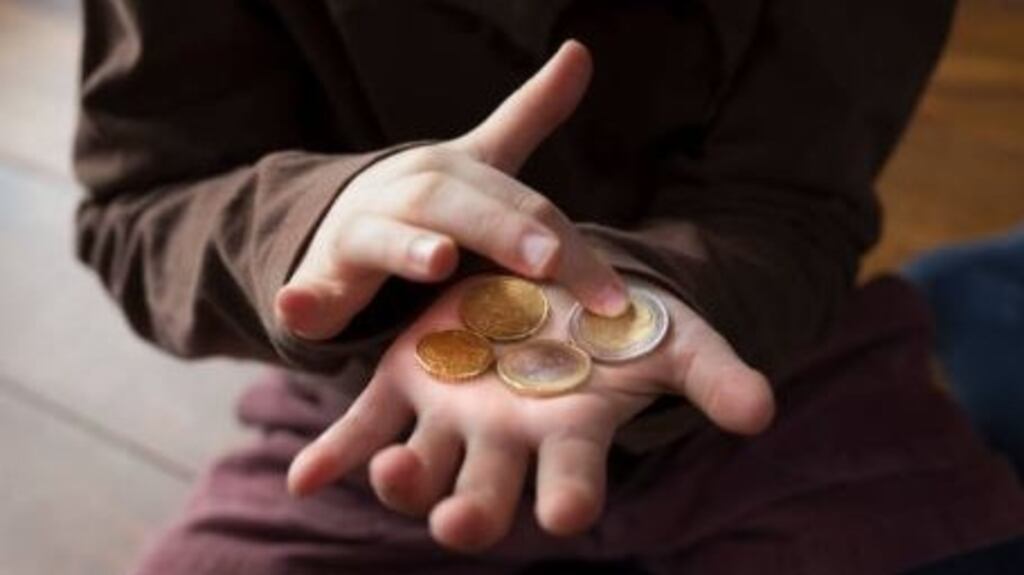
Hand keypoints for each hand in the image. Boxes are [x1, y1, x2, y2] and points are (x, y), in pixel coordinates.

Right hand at [275, 41, 628, 340]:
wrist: (343, 225)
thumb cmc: (430, 205)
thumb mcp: (481, 163)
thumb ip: (530, 113)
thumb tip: (582, 50)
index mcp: (450, 173)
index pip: (521, 204)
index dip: (571, 245)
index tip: (614, 296)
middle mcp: (404, 194)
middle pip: (454, 204)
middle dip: (501, 228)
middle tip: (548, 259)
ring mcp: (358, 233)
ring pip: (380, 234)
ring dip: (406, 246)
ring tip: (439, 259)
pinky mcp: (321, 278)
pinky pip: (305, 289)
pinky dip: (298, 298)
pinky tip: (292, 306)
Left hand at [286, 277, 774, 551]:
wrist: (557, 293)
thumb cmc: (618, 332)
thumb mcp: (669, 341)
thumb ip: (712, 375)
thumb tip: (763, 412)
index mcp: (565, 436)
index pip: (570, 484)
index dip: (569, 498)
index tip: (566, 513)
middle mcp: (502, 443)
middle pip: (483, 496)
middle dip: (473, 514)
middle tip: (463, 522)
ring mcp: (448, 417)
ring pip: (417, 467)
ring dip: (398, 478)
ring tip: (386, 468)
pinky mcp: (404, 384)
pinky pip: (360, 426)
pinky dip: (333, 453)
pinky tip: (304, 475)